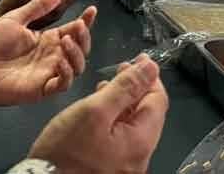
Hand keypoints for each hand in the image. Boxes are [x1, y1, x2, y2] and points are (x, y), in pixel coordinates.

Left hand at [0, 0, 96, 104]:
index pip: (74, 30)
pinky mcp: (43, 89)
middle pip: (81, 49)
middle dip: (84, 37)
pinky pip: (63, 83)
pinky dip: (67, 73)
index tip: (92, 9)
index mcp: (49, 39)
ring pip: (77, 66)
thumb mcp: (15, 18)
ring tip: (66, 41)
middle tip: (79, 26)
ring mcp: (50, 72)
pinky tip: (60, 62)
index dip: (86, 21)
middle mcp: (54, 55)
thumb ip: (37, 7)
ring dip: (77, 54)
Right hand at [29, 55, 167, 173]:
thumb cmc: (64, 152)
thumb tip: (151, 68)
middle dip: (137, 88)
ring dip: (124, 102)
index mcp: (141, 142)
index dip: (149, 77)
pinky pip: (122, 138)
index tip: (139, 59)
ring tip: (108, 85)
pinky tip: (100, 110)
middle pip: (148, 114)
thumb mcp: (94, 110)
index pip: (158, 101)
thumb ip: (125, 87)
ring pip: (134, 125)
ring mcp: (125, 165)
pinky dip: (115, 119)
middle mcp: (139, 157)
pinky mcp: (110, 169)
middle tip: (122, 68)